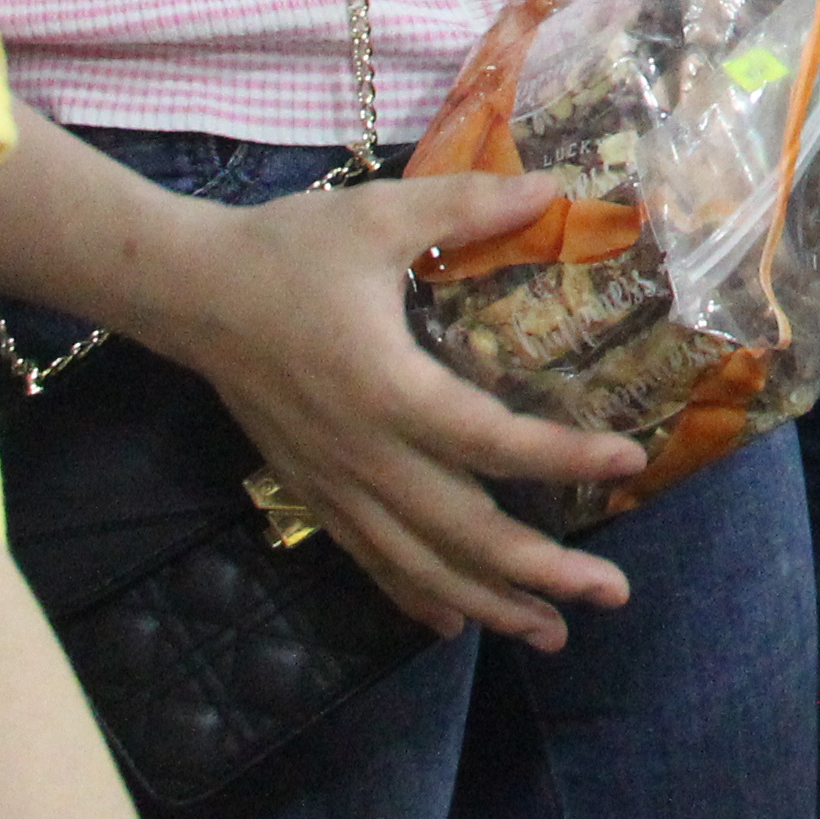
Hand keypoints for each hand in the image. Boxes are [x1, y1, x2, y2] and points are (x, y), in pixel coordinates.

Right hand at [154, 176, 657, 648]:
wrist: (189, 293)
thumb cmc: (287, 251)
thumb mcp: (380, 213)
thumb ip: (467, 204)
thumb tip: (553, 186)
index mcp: (388, 388)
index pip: (491, 441)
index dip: (563, 457)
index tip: (630, 464)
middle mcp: (364, 453)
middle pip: (464, 532)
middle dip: (542, 571)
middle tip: (615, 593)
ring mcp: (335, 483)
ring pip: (420, 563)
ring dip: (489, 603)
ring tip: (553, 632)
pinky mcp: (312, 492)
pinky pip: (372, 560)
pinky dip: (418, 595)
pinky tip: (454, 622)